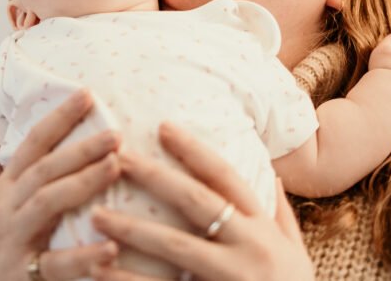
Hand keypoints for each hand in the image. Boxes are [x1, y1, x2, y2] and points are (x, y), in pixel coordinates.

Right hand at [0, 90, 122, 280]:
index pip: (33, 143)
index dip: (58, 117)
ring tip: (116, 167)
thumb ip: (37, 175)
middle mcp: (10, 206)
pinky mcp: (23, 274)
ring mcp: (15, 238)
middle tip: (115, 133)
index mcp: (9, 185)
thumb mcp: (10, 200)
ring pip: (46, 204)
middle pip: (44, 169)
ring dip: (82, 183)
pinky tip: (111, 248)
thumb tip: (79, 143)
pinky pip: (55, 264)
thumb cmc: (0, 236)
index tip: (86, 93)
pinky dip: (83, 256)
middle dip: (80, 148)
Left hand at [89, 122, 314, 280]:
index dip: (194, 150)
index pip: (226, 177)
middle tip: (116, 156)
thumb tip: (273, 170)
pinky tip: (100, 270)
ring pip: (177, 246)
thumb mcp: (296, 253)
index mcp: (264, 229)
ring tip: (94, 215)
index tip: (163, 126)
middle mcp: (251, 248)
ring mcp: (233, 278)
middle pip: (196, 201)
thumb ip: (280, 213)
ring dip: (132, 228)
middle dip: (154, 176)